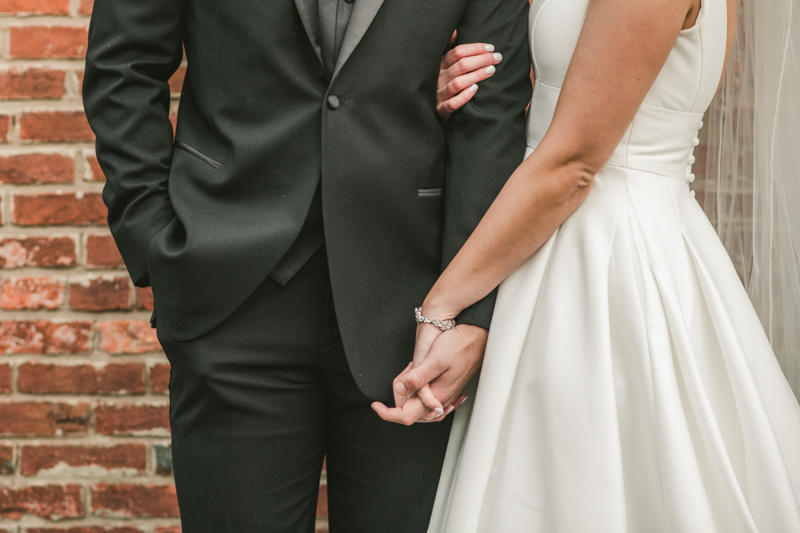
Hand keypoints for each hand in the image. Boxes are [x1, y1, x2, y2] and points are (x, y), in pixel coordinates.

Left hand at [372, 324, 487, 424]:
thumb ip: (417, 378)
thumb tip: (401, 390)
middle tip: (402, 375)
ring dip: (409, 391)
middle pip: (412, 412)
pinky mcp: (448, 388)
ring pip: (419, 405)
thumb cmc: (459, 344)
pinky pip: (429, 398)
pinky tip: (419, 375)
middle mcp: (442, 400)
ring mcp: (446, 395)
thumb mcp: (434, 360)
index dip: (388, 413)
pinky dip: (419, 389)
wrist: (477, 336)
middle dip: (399, 397)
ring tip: (411, 370)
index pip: (407, 416)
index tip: (376, 406)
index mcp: (436, 396)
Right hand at [437, 30, 502, 119]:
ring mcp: (439, 95)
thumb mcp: (443, 66)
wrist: (432, 113)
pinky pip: (452, 103)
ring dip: (476, 75)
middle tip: (497, 58)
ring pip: (458, 83)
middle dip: (481, 60)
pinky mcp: (441, 110)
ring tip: (491, 70)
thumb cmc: (442, 85)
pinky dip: (464, 96)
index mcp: (439, 66)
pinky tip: (476, 89)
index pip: (457, 52)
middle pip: (461, 66)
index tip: (491, 48)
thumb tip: (455, 31)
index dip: (475, 48)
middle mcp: (438, 79)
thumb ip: (448, 49)